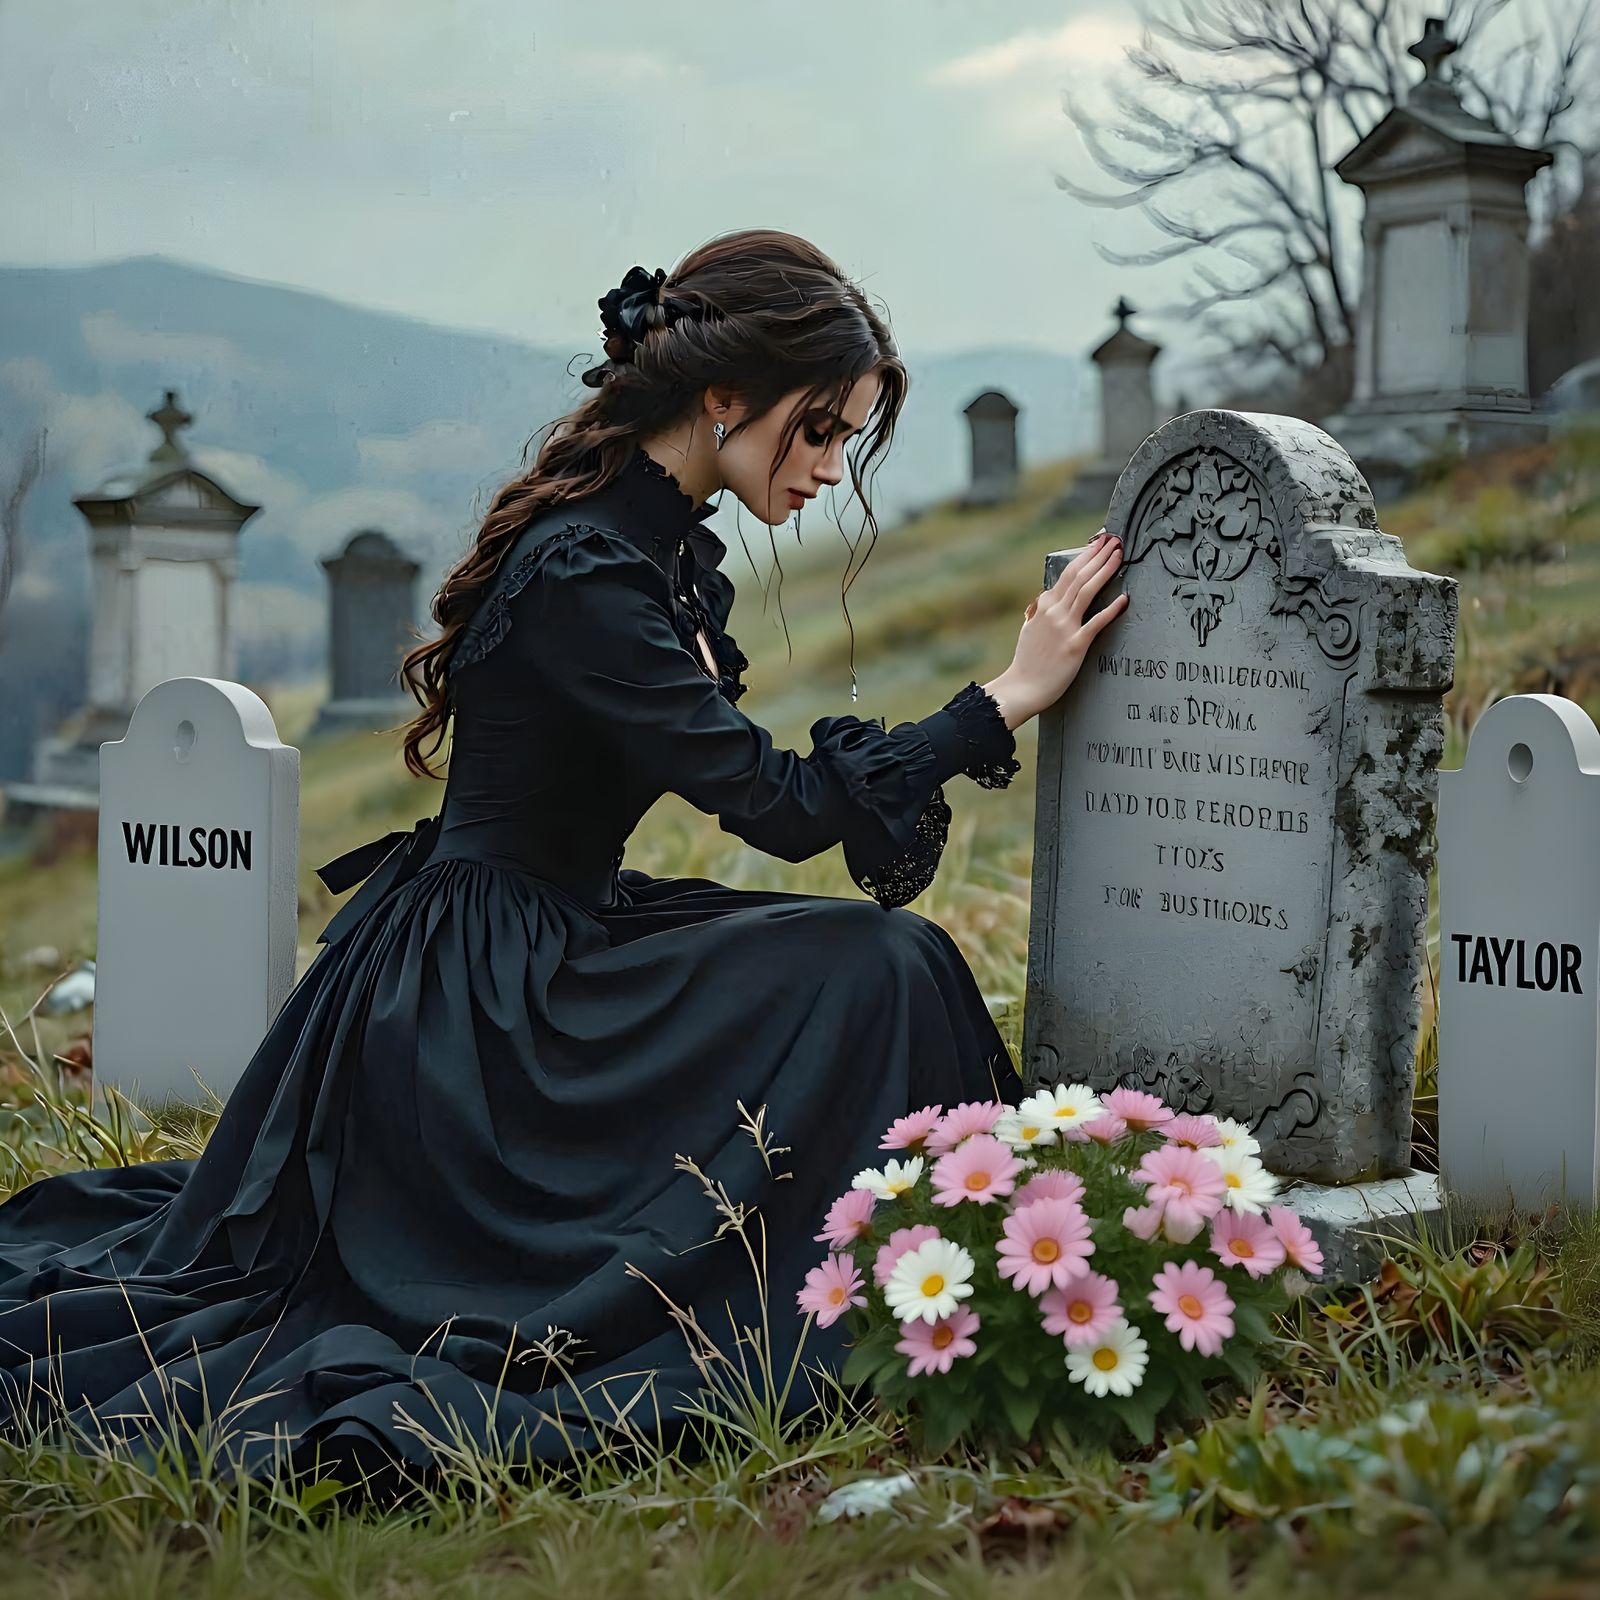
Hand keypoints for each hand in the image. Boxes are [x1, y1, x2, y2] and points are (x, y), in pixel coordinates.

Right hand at [987, 529, 1127, 726]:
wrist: (1021, 687)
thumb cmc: (1026, 662)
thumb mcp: (1028, 630)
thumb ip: (1036, 613)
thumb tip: (1040, 602)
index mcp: (1043, 606)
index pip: (1067, 574)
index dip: (1085, 556)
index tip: (1098, 544)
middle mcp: (1054, 612)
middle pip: (1079, 576)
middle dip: (1098, 555)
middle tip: (1114, 540)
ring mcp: (1064, 627)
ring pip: (1087, 591)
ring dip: (1105, 570)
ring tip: (1119, 555)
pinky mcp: (1075, 645)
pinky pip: (1096, 623)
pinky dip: (1111, 609)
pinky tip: (1124, 598)